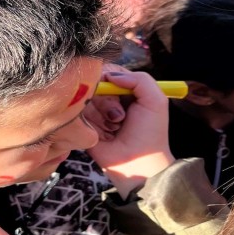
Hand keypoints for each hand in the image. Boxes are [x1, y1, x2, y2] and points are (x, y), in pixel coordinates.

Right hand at [87, 69, 174, 197]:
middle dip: (108, 99)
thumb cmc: (151, 133)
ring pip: (86, 99)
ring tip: (115, 128)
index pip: (109, 71)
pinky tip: (104, 135)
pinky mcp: (83, 126)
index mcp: (125, 91)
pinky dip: (94, 123)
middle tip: (120, 116)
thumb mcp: (156, 100)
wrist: (139, 164)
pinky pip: (78, 114)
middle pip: (94, 83)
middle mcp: (108, 99)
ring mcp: (95, 113)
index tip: (118, 91)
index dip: (111, 77)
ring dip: (103, 114)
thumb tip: (109, 74)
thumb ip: (140, 78)